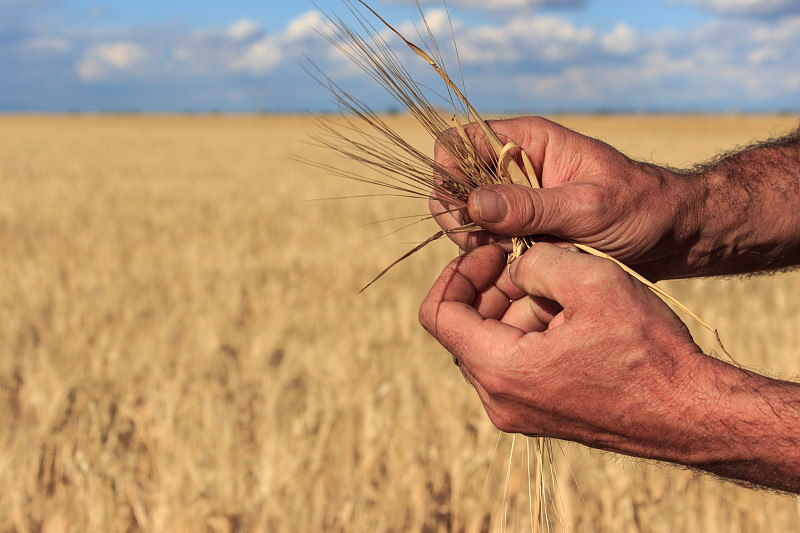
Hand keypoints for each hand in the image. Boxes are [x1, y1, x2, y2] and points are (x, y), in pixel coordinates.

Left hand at [419, 242, 704, 456]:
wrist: (689, 413)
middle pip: (465, 328)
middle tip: (528, 260)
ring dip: (515, 308)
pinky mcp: (540, 414)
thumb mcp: (591, 281)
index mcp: (501, 370)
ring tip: (562, 287)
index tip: (492, 252)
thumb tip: (514, 265)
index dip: (457, 272)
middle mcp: (499, 400)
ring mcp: (518, 412)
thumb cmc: (647, 351)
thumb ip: (536, 260)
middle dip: (491, 287)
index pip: (439, 314)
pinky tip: (571, 314)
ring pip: (492, 344)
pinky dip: (531, 332)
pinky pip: (516, 364)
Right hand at [431, 116, 695, 279]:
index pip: (460, 142)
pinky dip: (492, 257)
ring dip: (476, 241)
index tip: (466, 213)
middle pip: (454, 183)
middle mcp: (514, 168)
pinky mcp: (522, 230)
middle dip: (459, 216)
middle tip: (482, 246)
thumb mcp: (588, 207)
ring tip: (507, 258)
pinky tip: (516, 268)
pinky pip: (488, 241)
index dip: (450, 174)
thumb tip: (474, 203)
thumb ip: (531, 206)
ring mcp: (516, 201)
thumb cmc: (640, 209)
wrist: (671, 237)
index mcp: (527, 142)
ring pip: (467, 217)